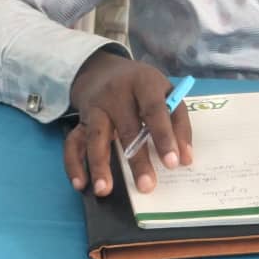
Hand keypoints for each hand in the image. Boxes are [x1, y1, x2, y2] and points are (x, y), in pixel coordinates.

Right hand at [62, 51, 192, 196]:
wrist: (103, 69)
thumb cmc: (142, 87)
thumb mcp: (165, 92)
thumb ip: (178, 123)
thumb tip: (185, 158)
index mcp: (143, 84)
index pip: (154, 110)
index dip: (164, 136)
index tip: (173, 163)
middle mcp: (116, 94)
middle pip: (127, 128)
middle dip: (137, 159)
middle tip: (146, 186)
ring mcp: (96, 107)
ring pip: (95, 136)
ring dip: (99, 164)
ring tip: (104, 189)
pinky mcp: (80, 120)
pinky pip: (73, 143)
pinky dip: (74, 164)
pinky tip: (80, 184)